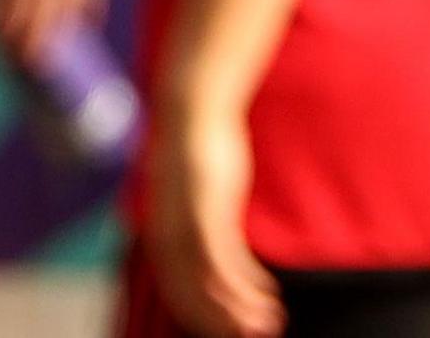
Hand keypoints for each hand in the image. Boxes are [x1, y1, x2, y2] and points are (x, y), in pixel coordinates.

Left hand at [146, 102, 278, 337]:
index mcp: (162, 232)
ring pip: (209, 282)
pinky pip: (224, 257)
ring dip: (239, 308)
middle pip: (190, 294)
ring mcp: (185, 222)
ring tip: (267, 324)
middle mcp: (167, 233)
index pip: (176, 290)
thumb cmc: (197, 154)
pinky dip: (243, 281)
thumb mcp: (195, 195)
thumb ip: (198, 222)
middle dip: (220, 322)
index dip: (201, 316)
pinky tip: (266, 293)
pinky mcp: (205, 210)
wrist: (192, 113)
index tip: (228, 333)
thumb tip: (210, 244)